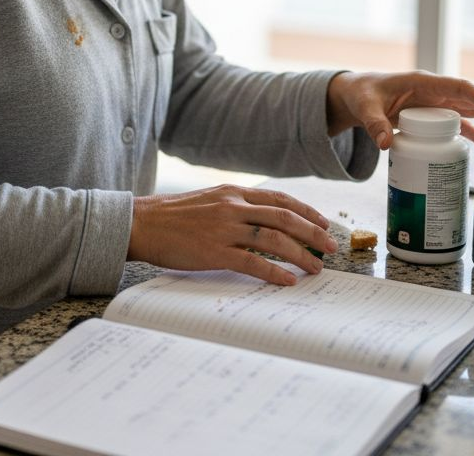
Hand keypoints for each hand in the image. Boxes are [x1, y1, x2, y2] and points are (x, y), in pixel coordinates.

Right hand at [127, 184, 338, 285]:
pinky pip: (253, 263)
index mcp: (234, 192)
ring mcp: (225, 229)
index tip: (324, 223)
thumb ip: (235, 206)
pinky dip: (275, 272)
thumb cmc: (172, 215)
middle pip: (285, 218)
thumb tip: (262, 219)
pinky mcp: (215, 252)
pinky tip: (288, 280)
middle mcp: (234, 207)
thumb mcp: (209, 200)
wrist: (142, 223)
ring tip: (316, 268)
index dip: (306, 212)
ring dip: (300, 255)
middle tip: (331, 247)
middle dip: (313, 233)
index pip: (280, 199)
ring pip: (274, 240)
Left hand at [326, 71, 473, 149]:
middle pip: (470, 101)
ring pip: (466, 112)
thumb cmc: (361, 94)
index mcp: (423, 82)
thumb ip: (373, 123)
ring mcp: (433, 104)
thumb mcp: (364, 106)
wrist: (355, 96)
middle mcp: (434, 92)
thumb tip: (384, 143)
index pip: (461, 88)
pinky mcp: (430, 117)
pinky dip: (469, 133)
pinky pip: (455, 124)